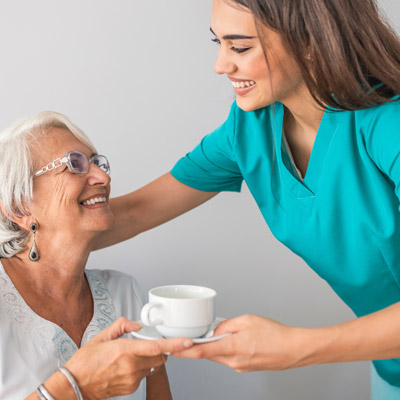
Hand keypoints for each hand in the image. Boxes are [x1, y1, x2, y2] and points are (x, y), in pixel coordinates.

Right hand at [64, 317, 192, 399]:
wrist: (74, 386)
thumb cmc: (85, 361)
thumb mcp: (101, 336)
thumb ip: (121, 326)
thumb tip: (137, 325)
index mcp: (125, 351)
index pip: (157, 347)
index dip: (175, 344)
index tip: (189, 341)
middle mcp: (132, 367)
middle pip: (160, 357)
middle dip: (160, 349)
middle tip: (148, 343)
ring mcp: (132, 379)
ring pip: (153, 366)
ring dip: (150, 359)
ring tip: (130, 356)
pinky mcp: (130, 388)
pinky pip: (144, 375)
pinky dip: (141, 368)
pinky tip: (125, 366)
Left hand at [173, 314, 305, 372]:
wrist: (293, 349)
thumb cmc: (275, 334)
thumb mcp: (247, 320)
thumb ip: (227, 325)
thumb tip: (215, 330)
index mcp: (233, 348)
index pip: (202, 352)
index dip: (185, 351)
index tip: (174, 348)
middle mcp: (234, 361)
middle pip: (208, 354)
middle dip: (199, 345)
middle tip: (193, 335)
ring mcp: (240, 367)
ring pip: (219, 356)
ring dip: (215, 346)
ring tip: (224, 334)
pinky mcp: (245, 368)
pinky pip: (229, 358)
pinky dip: (226, 349)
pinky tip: (235, 341)